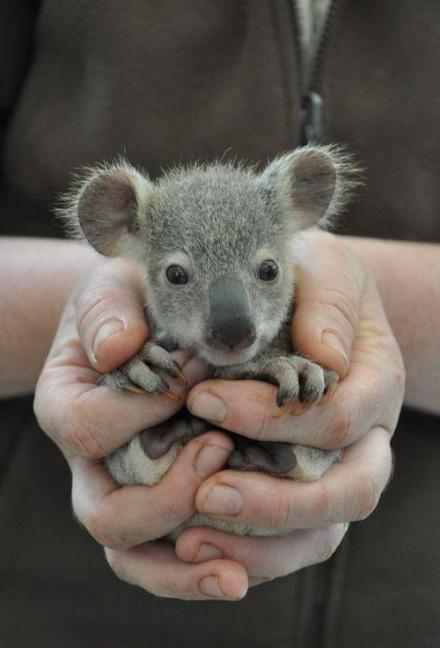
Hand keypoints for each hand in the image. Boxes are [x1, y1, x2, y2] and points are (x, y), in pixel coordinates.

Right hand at [34, 257, 247, 599]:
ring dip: (184, 571)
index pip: (88, 429)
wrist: (148, 326)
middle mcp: (89, 463)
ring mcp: (124, 490)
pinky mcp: (162, 505)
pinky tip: (242, 570)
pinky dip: (200, 569)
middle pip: (109, 513)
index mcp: (68, 407)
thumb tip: (118, 349)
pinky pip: (170, 555)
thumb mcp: (114, 289)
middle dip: (166, 499)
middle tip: (221, 455)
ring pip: (135, 555)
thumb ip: (109, 312)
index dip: (139, 413)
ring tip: (235, 576)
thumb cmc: (131, 303)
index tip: (191, 385)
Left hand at [179, 230, 404, 586]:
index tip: (203, 397)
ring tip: (191, 540)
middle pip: (348, 492)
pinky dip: (249, 550)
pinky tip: (194, 540)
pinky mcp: (309, 491)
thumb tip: (325, 357)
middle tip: (206, 493)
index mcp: (376, 383)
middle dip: (277, 501)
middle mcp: (369, 437)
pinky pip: (292, 542)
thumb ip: (328, 305)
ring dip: (260, 543)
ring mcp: (342, 470)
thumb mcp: (325, 270)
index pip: (337, 418)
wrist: (315, 302)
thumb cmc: (313, 280)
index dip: (271, 417)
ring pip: (322, 534)